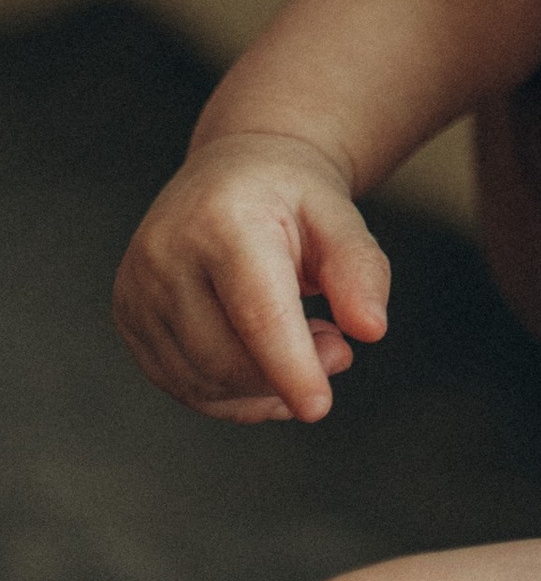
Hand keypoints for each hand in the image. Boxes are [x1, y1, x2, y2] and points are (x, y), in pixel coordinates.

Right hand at [112, 131, 390, 423]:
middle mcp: (166, 255)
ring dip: (264, 387)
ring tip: (304, 341)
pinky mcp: (128, 318)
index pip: (256, 313)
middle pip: (226, 358)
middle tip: (337, 348)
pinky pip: (182, 386)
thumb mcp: (339, 215)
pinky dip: (233, 394)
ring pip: (203, 382)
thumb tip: (371, 329)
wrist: (231, 173)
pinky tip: (268, 366)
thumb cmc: (290, 197)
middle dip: (288, 375)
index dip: (290, 365)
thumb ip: (360, 269)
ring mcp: (138, 289)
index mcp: (222, 220)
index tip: (318, 408)